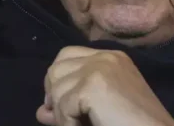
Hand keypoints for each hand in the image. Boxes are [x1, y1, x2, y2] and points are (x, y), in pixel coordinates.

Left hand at [36, 46, 173, 125]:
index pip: (67, 55)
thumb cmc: (132, 125)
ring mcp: (100, 68)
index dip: (58, 81)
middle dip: (54, 96)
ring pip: (56, 86)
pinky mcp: (94, 85)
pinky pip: (62, 106)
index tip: (62, 108)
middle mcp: (106, 56)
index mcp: (112, 58)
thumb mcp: (96, 112)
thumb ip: (68, 106)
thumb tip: (41, 111)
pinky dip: (67, 124)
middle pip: (57, 67)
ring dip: (62, 114)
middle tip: (67, 120)